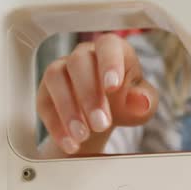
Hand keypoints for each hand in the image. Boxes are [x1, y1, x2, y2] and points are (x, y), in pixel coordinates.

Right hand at [37, 33, 157, 155]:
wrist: (106, 117)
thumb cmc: (129, 102)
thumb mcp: (143, 103)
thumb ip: (145, 100)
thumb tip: (141, 101)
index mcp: (113, 49)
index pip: (108, 46)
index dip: (109, 64)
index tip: (113, 87)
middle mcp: (84, 54)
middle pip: (78, 62)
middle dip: (89, 95)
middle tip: (101, 124)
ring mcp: (61, 69)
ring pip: (56, 78)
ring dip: (68, 109)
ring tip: (83, 136)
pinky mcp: (46, 91)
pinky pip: (45, 103)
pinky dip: (56, 125)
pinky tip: (70, 143)